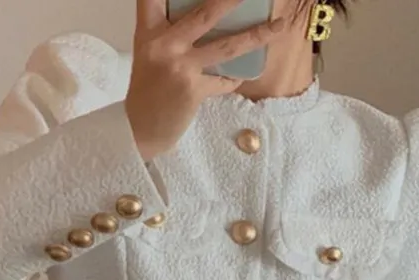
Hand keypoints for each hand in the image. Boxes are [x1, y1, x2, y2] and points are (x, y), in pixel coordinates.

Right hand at [127, 0, 285, 160]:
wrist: (139, 129)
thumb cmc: (147, 90)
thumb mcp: (150, 54)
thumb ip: (171, 34)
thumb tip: (209, 21)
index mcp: (149, 31)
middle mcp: (164, 44)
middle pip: (205, 12)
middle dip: (232, 0)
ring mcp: (181, 67)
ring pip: (226, 46)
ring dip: (256, 35)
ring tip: (278, 26)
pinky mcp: (194, 90)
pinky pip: (224, 81)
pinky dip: (235, 78)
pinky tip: (242, 74)